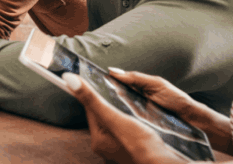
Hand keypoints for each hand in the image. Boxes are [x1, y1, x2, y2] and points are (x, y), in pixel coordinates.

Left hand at [64, 71, 187, 163]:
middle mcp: (105, 144)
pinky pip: (126, 125)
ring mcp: (118, 146)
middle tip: (118, 88)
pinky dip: (129, 117)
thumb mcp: (113, 116)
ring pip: (115, 119)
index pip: (90, 109)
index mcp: (97, 138)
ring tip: (130, 99)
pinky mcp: (132, 145)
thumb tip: (69, 80)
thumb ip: (92, 99)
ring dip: (120, 108)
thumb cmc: (140, 143)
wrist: (164, 162)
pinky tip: (138, 113)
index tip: (96, 78)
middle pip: (103, 114)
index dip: (93, 93)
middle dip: (109, 101)